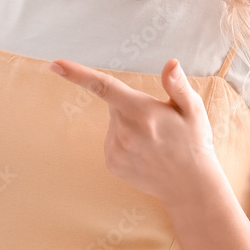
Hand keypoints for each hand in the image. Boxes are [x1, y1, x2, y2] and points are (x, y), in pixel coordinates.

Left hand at [49, 57, 222, 207]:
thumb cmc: (194, 142)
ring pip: (115, 123)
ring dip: (130, 124)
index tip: (55, 64)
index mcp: (142, 111)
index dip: (77, 74)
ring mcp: (116, 150)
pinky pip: (113, 141)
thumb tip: (170, 63)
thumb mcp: (193, 110)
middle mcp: (125, 131)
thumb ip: (177, 85)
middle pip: (117, 104)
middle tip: (159, 122)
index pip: (104, 86)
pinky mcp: (112, 163)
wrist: (189, 186)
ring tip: (155, 141)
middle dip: (133, 105)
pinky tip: (145, 152)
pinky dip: (126, 141)